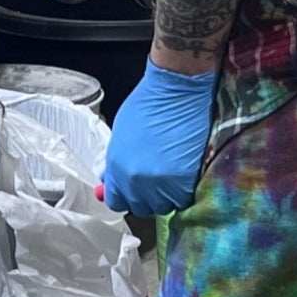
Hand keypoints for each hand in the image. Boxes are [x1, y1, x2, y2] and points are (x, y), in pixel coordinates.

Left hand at [101, 60, 216, 217]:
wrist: (179, 89)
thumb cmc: (151, 103)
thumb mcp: (122, 133)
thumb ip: (116, 163)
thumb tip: (110, 182)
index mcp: (117, 168)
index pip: (116, 201)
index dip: (126, 196)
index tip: (135, 191)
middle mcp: (136, 181)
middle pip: (141, 206)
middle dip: (148, 196)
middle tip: (158, 178)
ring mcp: (162, 184)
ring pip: (165, 205)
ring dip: (168, 194)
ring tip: (174, 171)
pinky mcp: (187, 182)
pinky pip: (184, 199)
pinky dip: (185, 190)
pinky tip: (186, 172)